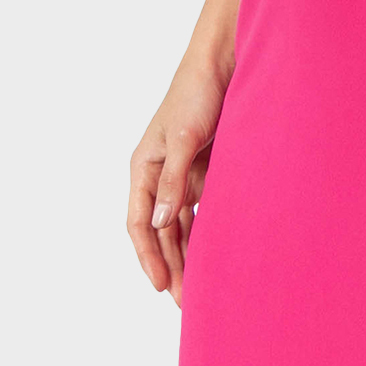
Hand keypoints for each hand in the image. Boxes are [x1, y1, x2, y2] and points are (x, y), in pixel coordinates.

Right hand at [127, 66, 223, 301]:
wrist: (225, 62)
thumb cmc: (198, 93)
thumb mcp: (185, 138)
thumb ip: (173, 181)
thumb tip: (161, 222)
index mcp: (144, 167)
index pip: (140, 223)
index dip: (149, 257)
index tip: (162, 286)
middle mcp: (160, 174)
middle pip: (162, 231)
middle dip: (172, 266)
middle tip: (187, 303)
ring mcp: (184, 174)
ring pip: (182, 226)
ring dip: (189, 255)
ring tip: (202, 290)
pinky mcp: (207, 170)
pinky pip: (204, 211)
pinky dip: (208, 234)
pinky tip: (218, 257)